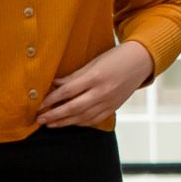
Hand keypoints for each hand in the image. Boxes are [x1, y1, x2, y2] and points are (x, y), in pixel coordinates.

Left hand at [38, 38, 157, 128]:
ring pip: (83, 117)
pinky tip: (69, 123)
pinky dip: (80, 123)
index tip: (39, 103)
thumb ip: (74, 76)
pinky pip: (94, 119)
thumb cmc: (116, 58)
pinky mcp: (114, 107)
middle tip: (39, 118)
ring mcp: (109, 102)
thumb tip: (55, 85)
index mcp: (95, 77)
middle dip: (54, 114)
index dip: (52, 99)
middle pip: (73, 107)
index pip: (68, 91)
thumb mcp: (93, 62)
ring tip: (50, 124)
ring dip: (64, 122)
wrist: (141, 62)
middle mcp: (102, 92)